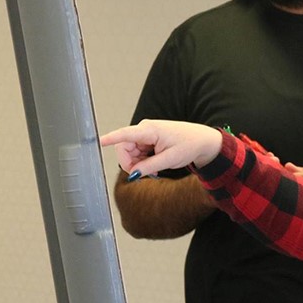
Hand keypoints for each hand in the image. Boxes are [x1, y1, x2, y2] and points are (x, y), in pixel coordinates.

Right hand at [100, 120, 223, 177]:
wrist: (202, 140)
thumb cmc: (190, 144)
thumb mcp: (169, 159)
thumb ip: (149, 167)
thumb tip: (133, 174)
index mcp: (150, 130)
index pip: (126, 134)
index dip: (111, 138)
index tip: (100, 141)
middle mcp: (146, 128)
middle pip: (125, 148)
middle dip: (131, 163)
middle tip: (144, 173)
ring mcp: (146, 133)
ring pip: (130, 151)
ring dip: (138, 163)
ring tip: (155, 169)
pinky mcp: (148, 138)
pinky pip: (137, 151)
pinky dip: (142, 160)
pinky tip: (154, 165)